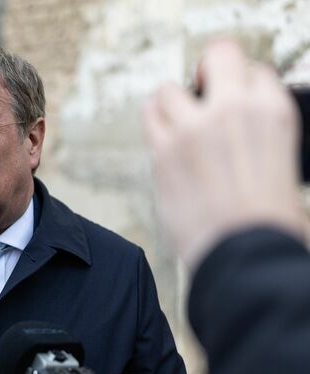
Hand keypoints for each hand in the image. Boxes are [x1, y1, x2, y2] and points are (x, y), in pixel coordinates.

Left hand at [145, 39, 305, 270]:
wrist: (245, 252)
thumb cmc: (272, 222)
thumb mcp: (287, 169)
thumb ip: (265, 141)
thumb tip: (249, 142)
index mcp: (275, 114)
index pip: (255, 73)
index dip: (243, 88)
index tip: (235, 103)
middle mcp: (234, 111)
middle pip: (218, 56)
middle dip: (211, 70)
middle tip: (205, 91)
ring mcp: (194, 128)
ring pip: (170, 88)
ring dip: (172, 102)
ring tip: (177, 118)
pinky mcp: (163, 151)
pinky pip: (150, 115)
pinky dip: (154, 119)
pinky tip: (160, 129)